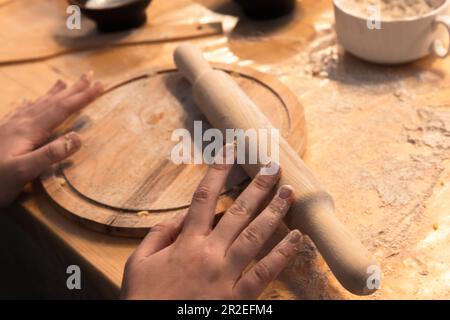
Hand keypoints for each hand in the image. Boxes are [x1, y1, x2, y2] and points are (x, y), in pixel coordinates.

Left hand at [0, 73, 102, 206]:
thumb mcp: (23, 172)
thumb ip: (50, 154)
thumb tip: (78, 137)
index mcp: (29, 129)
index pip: (62, 109)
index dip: (82, 97)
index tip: (100, 86)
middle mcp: (19, 123)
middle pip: (52, 101)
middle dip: (73, 89)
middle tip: (90, 77)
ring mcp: (8, 126)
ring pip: (36, 104)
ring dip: (53, 93)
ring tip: (64, 82)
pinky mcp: (0, 132)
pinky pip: (19, 112)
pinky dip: (29, 104)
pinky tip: (27, 101)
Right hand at [121, 146, 301, 299]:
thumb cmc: (145, 299)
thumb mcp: (138, 263)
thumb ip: (158, 234)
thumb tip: (179, 215)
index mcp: (186, 242)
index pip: (204, 197)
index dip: (218, 170)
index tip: (230, 150)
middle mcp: (210, 253)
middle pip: (238, 212)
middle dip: (258, 187)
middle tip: (274, 167)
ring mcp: (226, 275)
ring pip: (255, 236)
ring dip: (274, 212)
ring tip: (289, 193)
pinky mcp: (239, 298)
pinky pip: (264, 273)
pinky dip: (282, 255)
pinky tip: (297, 239)